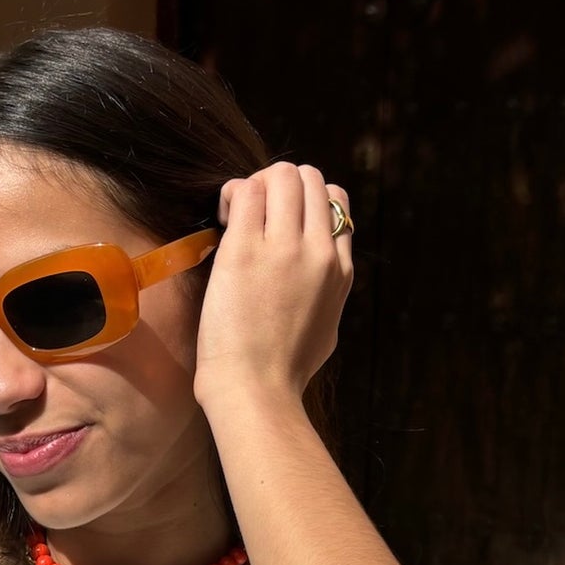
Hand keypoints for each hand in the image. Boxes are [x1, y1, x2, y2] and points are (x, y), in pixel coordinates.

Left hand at [193, 162, 352, 408]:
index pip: (335, 203)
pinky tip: (223, 217)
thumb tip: (321, 281)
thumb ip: (328, 293)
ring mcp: (284, 247)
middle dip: (280, 185)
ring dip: (256, 184)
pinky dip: (233, 193)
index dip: (305, 203)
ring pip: (282, 175)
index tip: (281, 224)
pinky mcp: (246, 250)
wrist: (257, 390)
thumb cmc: (283, 372)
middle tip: (254, 214)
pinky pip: (246, 190)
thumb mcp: (327, 328)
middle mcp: (318, 251)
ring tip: (237, 215)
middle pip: (310, 179)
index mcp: (340, 270)